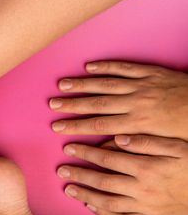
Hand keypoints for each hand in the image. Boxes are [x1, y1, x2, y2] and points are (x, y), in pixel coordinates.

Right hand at [49, 61, 187, 139]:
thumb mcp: (163, 145)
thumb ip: (134, 146)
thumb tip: (107, 148)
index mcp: (139, 122)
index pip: (99, 125)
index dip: (76, 126)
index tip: (57, 127)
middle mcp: (136, 101)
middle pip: (97, 103)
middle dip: (71, 104)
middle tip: (51, 104)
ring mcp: (143, 84)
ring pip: (106, 83)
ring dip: (82, 84)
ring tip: (62, 84)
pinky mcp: (152, 72)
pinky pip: (124, 68)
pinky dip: (106, 66)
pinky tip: (89, 67)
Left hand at [57, 134, 187, 214]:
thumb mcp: (177, 147)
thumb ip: (147, 141)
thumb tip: (118, 137)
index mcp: (148, 168)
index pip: (108, 159)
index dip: (86, 153)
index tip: (69, 148)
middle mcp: (143, 189)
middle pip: (102, 181)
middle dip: (79, 175)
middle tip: (61, 170)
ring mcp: (146, 207)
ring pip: (107, 203)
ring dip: (85, 196)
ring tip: (68, 189)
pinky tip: (91, 208)